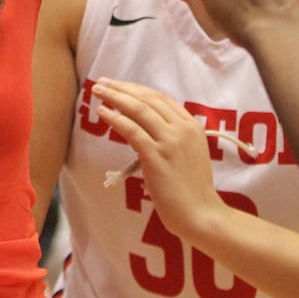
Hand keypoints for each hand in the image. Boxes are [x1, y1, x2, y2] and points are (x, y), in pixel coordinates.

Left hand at [90, 80, 223, 239]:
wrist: (201, 214)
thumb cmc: (192, 190)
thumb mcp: (189, 154)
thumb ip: (173, 137)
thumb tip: (146, 127)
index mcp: (192, 126)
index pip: (161, 98)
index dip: (137, 89)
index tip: (120, 85)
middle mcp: (183, 129)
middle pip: (148, 99)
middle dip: (122, 88)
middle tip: (102, 83)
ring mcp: (170, 142)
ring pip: (138, 109)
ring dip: (115, 97)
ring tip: (97, 92)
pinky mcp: (157, 156)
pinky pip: (132, 130)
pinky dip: (116, 119)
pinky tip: (103, 113)